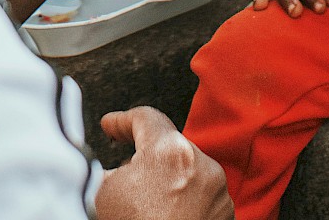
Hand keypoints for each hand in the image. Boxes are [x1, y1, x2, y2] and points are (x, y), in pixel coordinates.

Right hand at [96, 107, 232, 219]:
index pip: (145, 118)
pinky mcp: (225, 216)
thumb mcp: (103, 194)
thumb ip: (104, 165)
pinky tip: (163, 212)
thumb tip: (103, 161)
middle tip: (123, 171)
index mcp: (170, 151)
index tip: (109, 126)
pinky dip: (183, 197)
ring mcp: (219, 193)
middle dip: (144, 156)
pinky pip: (201, 193)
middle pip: (167, 145)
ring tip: (144, 201)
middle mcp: (202, 165)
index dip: (121, 121)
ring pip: (186, 169)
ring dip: (166, 178)